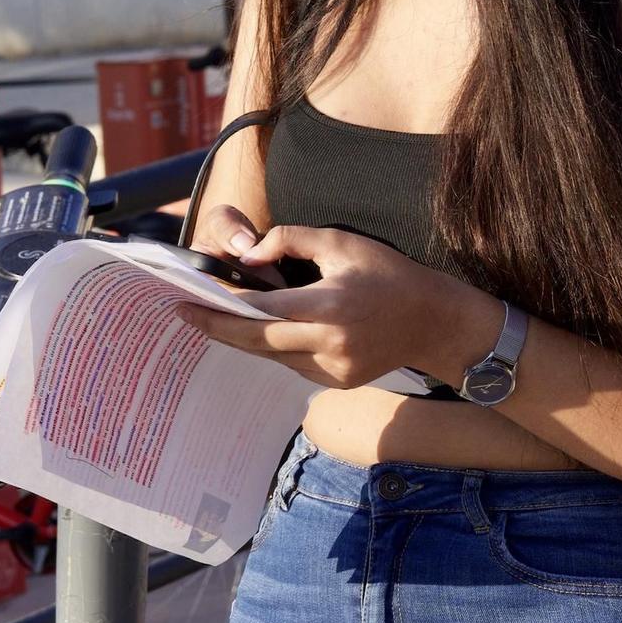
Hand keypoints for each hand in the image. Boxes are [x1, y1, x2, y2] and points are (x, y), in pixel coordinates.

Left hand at [176, 215, 500, 389]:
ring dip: (246, 338)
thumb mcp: (342, 243)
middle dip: (216, 329)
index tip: (187, 300)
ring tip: (218, 318)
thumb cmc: (390, 275)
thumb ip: (290, 240)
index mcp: (328, 308)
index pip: (259, 311)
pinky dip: (275, 347)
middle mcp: (328, 345)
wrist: (436, 322)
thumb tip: (250, 256)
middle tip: (185, 314)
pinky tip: (263, 330)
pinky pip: (292, 364)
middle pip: (255, 343)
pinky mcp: (338, 381)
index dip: (219, 308)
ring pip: (272, 356)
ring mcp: (333, 369)